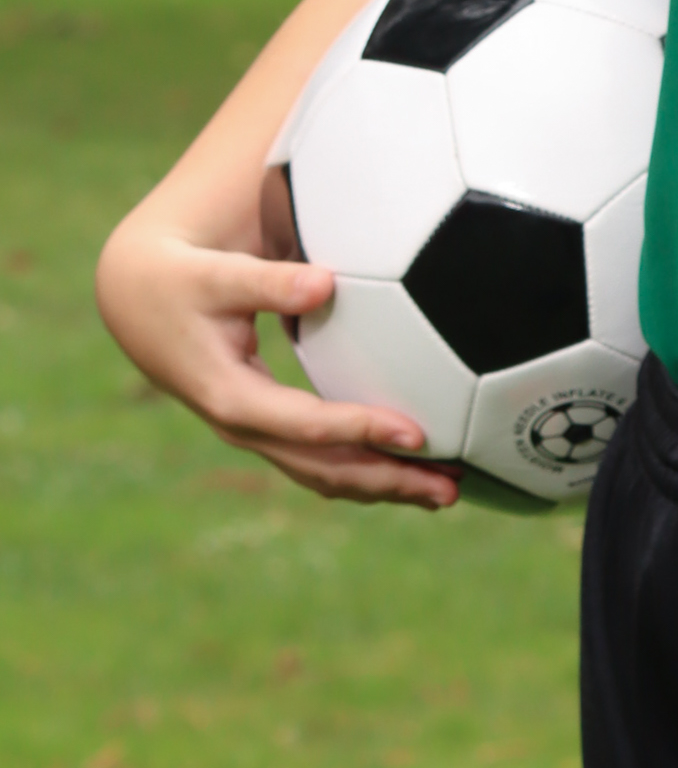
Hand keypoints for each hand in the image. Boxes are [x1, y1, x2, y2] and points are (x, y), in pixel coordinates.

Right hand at [96, 219, 456, 508]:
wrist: (138, 300)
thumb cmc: (180, 280)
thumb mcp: (214, 274)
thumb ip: (267, 280)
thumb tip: (325, 283)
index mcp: (230, 396)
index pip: (306, 426)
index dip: (361, 431)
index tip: (416, 435)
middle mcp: (244, 425)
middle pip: (323, 469)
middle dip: (387, 481)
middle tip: (449, 488)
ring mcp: (255, 431)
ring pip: (324, 474)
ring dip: (383, 485)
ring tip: (444, 492)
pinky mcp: (266, 425)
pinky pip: (319, 459)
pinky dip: (363, 469)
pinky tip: (406, 470)